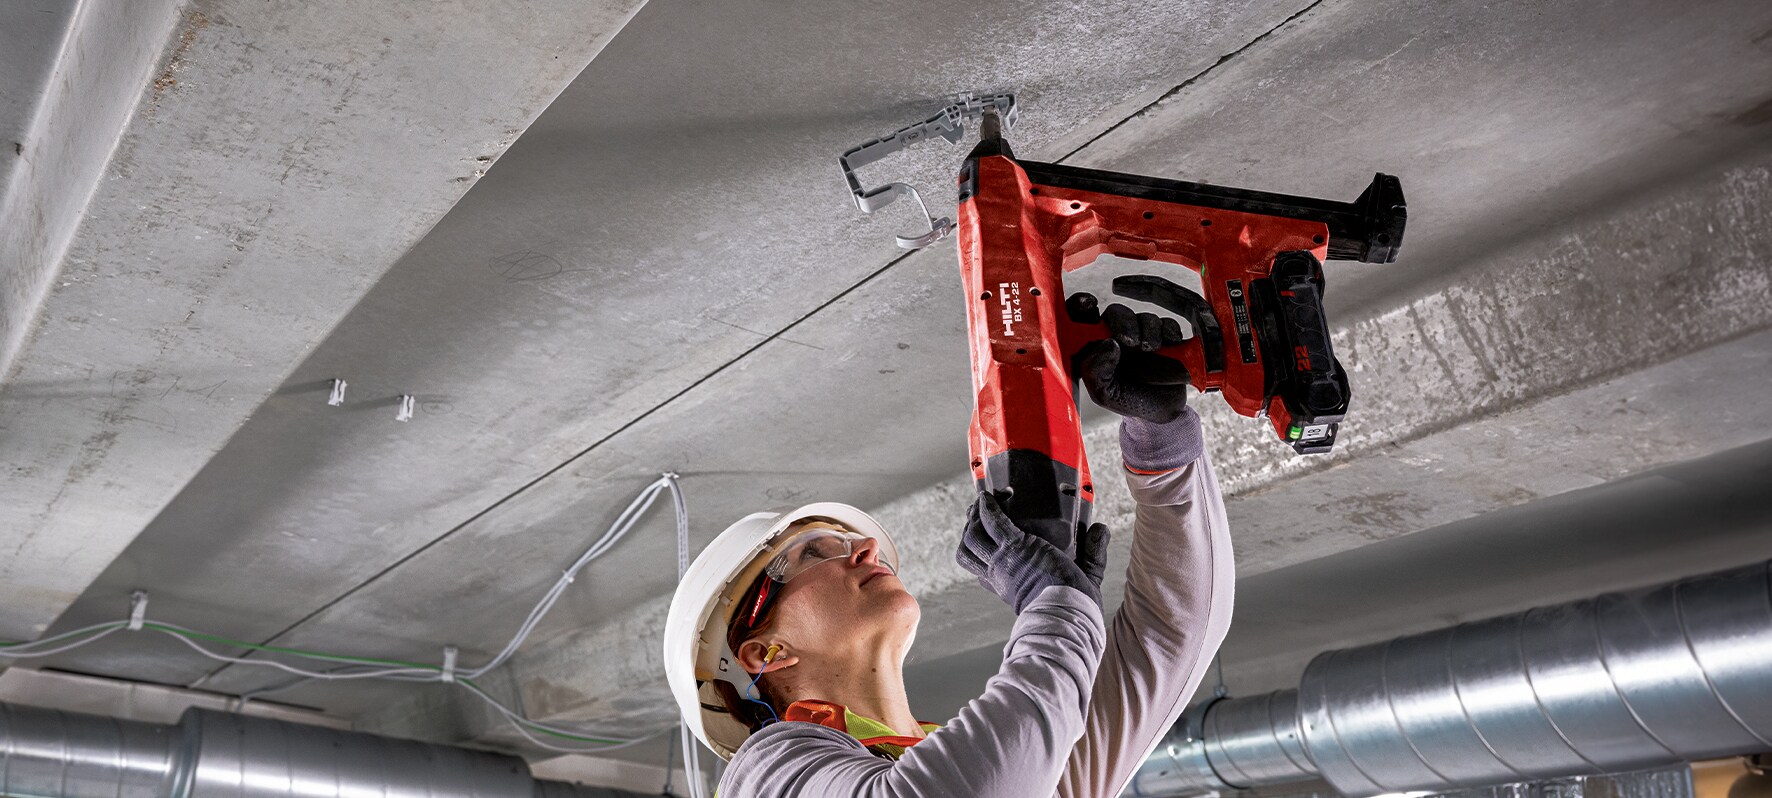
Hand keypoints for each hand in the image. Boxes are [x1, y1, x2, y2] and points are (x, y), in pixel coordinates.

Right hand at [956, 491, 1110, 612]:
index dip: (979, 554)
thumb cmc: (1077, 606)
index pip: (982, 571)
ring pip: (972, 537)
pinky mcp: (1014, 548)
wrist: (1070, 615)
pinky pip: (992, 523)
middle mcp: (1000, 575)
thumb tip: (1102, 528)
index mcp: (1008, 587)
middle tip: (978, 517)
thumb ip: (1093, 553)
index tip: (986, 540)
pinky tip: (989, 497)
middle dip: (969, 532)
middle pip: (968, 551)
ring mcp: (1004, 561)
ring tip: (984, 503)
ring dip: (975, 518)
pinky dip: (987, 508)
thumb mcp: (1083, 577)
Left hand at [1076, 301, 1190, 423]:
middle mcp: (1117, 336)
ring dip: (1148, 331)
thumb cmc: (1126, 400)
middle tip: (1131, 341)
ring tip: (1150, 350)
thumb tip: (1107, 344)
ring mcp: (1142, 334)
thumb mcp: (1103, 393)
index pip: (1082, 318)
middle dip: (1123, 321)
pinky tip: (1169, 346)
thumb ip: (1095, 371)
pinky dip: (1168, 332)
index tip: (1087, 304)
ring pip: (1143, 317)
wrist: (1161, 411)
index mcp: (1095, 346)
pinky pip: (1167, 324)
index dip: (1081, 305)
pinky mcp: (1165, 337)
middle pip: (1116, 312)